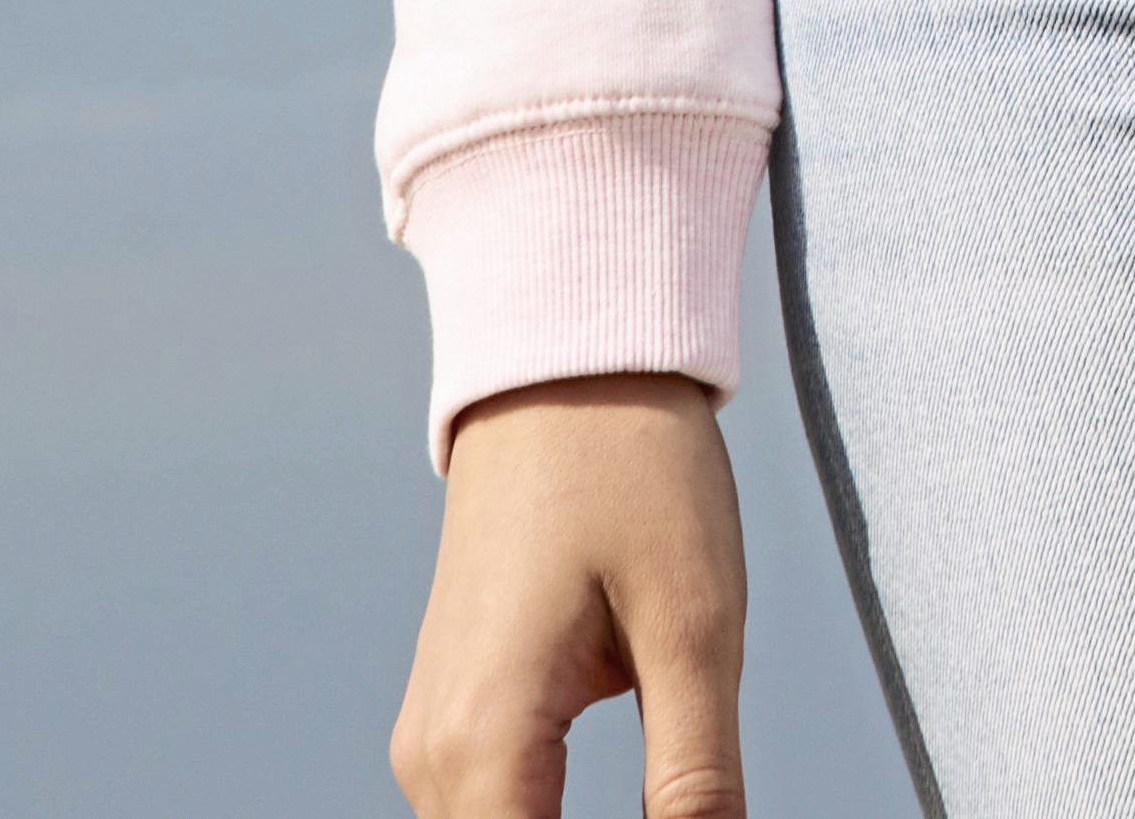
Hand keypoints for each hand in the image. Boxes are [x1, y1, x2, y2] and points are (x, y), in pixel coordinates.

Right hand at [391, 372, 747, 816]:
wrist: (566, 361)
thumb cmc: (635, 470)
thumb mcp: (697, 626)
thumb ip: (700, 782)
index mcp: (485, 748)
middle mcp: (433, 763)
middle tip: (701, 813)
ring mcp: (434, 741)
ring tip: (687, 809)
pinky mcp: (456, 718)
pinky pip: (497, 817)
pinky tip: (648, 815)